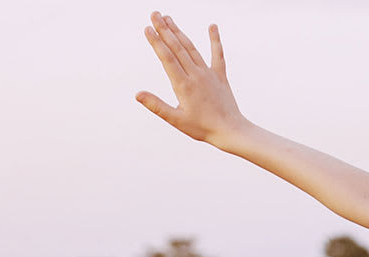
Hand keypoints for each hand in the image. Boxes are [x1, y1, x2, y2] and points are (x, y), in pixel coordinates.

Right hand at [135, 12, 248, 145]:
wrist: (230, 130)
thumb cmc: (202, 128)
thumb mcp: (175, 120)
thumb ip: (157, 105)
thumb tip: (138, 94)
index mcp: (183, 85)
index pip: (167, 58)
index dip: (156, 42)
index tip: (148, 28)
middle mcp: (196, 75)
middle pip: (177, 48)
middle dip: (165, 30)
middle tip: (154, 14)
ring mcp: (209, 74)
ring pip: (192, 48)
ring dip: (180, 32)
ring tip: (169, 19)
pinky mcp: (220, 76)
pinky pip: (217, 54)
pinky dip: (215, 40)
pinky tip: (212, 26)